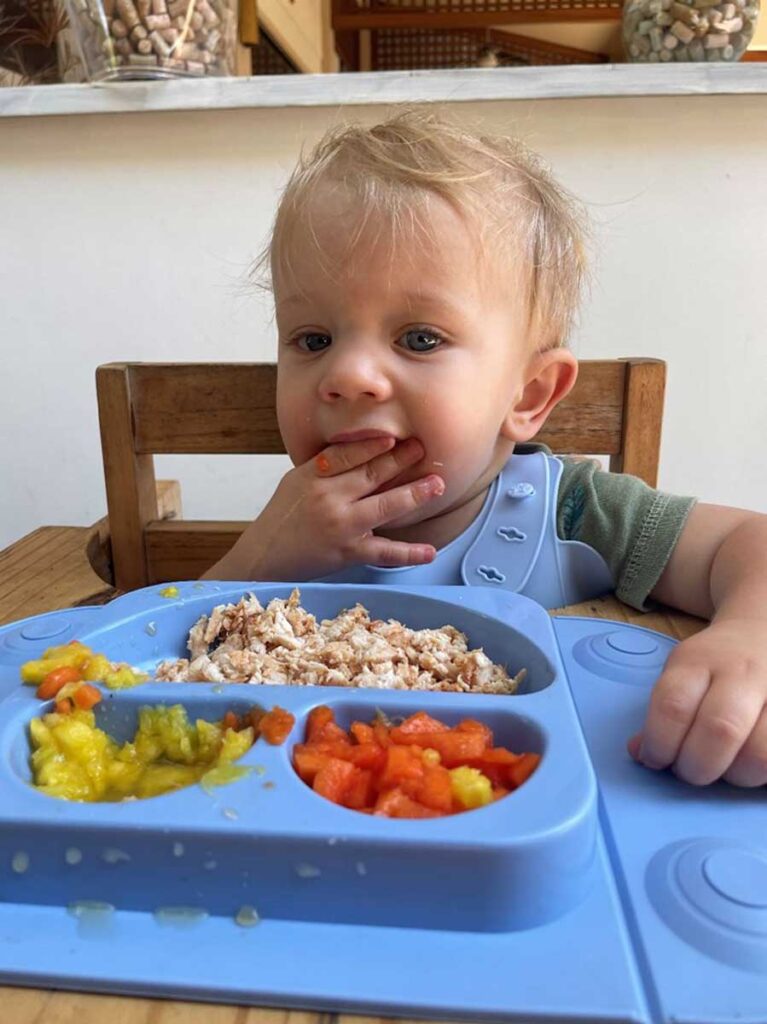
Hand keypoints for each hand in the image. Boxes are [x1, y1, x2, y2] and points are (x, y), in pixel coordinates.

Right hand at [206, 436, 444, 581]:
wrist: (263, 557)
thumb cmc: (281, 518)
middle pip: (372, 474)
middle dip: (402, 460)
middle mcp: (328, 497)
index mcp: (312, 475)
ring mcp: (341, 525)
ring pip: (385, 506)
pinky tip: (430, 550)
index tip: (394, 436)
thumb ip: (325, 467)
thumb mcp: (295, 482)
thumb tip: (361, 450)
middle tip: (424, 449)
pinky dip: (408, 553)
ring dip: (415, 494)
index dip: (373, 444)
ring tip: (437, 485)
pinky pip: (383, 552)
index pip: (347, 453)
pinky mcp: (348, 553)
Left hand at [627, 620, 766, 785]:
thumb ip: (663, 713)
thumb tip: (640, 753)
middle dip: (697, 767)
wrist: (763, 631)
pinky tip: (748, 763)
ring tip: (726, 768)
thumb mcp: (682, 672)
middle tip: (689, 771)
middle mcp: (741, 673)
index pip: (672, 706)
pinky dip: (761, 772)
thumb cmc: (716, 663)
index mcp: (698, 661)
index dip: (659, 744)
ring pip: (760, 754)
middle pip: (720, 730)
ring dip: (736, 775)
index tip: (655, 759)